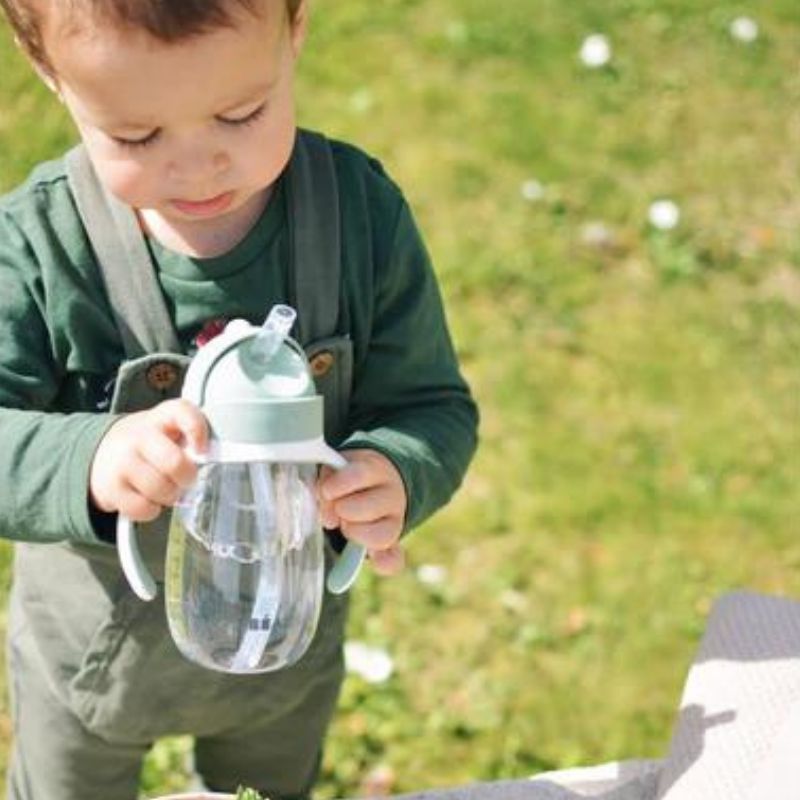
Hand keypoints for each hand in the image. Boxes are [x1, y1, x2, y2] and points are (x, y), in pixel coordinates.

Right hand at [90, 399, 207, 520]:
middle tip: (184, 479)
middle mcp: (138, 436)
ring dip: (169, 496)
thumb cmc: (148, 443)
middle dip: (187, 477)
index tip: (202, 449)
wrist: (102, 452)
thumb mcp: (168, 429)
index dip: (198, 431)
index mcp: (161, 416)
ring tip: (163, 487)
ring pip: (161, 490)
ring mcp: (122, 462)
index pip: (182, 412)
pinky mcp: (110, 487)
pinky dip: (151, 510)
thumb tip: (210, 460)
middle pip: (174, 463)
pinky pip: (144, 508)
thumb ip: (190, 438)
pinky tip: (146, 497)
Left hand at [318, 449, 406, 575]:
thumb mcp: (336, 468)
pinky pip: (394, 559)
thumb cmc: (348, 475)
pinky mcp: (393, 543)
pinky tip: (375, 560)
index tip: (326, 491)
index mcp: (375, 469)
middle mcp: (392, 494)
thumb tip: (328, 516)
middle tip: (338, 508)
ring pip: (380, 535)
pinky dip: (383, 563)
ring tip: (346, 523)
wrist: (378, 480)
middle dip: (344, 510)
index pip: (359, 474)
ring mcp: (396, 520)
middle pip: (367, 508)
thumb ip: (327, 483)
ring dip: (354, 532)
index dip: (339, 485)